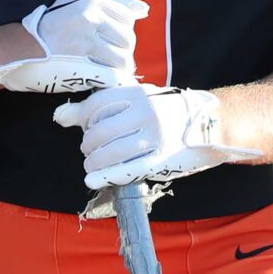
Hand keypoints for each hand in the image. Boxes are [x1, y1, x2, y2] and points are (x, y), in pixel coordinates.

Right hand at [23, 0, 144, 76]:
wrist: (16, 50)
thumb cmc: (46, 30)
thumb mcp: (73, 7)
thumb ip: (109, 7)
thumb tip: (143, 9)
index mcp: (88, 2)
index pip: (126, 17)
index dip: (121, 33)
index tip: (110, 42)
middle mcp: (89, 18)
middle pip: (128, 39)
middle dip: (122, 52)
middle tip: (109, 60)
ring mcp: (85, 42)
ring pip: (122, 59)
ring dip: (117, 68)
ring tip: (104, 70)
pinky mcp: (81, 64)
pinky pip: (111, 75)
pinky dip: (110, 81)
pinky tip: (100, 80)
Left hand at [52, 85, 262, 188]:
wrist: (213, 124)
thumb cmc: (170, 111)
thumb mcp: (142, 98)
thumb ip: (103, 106)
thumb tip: (59, 116)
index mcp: (140, 94)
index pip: (97, 105)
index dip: (84, 119)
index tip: (84, 127)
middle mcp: (145, 113)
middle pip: (99, 132)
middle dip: (87, 144)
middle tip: (88, 149)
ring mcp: (154, 137)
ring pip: (110, 153)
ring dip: (93, 162)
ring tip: (92, 164)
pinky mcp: (160, 160)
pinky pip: (126, 170)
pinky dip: (104, 176)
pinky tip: (92, 179)